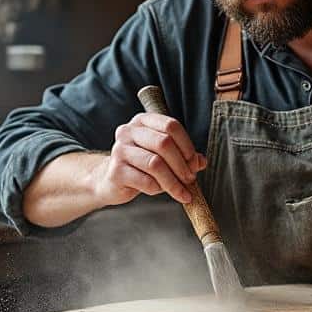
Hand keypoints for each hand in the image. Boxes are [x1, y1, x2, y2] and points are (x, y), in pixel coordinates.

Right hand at [91, 112, 206, 206]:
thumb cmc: (139, 165)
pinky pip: (145, 181)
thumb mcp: (162, 156)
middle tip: (190, 179)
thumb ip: (182, 155)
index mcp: (143, 121)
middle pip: (164, 143)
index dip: (187, 144)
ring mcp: (120, 150)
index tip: (194, 162)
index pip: (171, 126)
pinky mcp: (116, 171)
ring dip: (173, 181)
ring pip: (155, 164)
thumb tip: (201, 161)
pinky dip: (158, 188)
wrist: (110, 180)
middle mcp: (129, 131)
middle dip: (181, 165)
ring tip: (181, 191)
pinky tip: (159, 190)